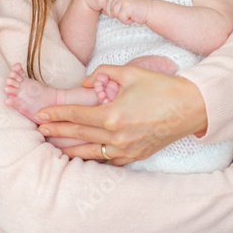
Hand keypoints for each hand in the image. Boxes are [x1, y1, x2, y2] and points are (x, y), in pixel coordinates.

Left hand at [35, 64, 206, 164]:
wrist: (192, 107)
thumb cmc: (162, 87)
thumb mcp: (130, 72)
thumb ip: (102, 73)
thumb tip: (85, 83)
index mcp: (113, 116)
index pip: (76, 115)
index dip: (56, 114)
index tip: (41, 114)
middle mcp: (117, 137)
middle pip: (79, 134)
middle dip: (57, 131)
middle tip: (39, 129)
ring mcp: (127, 150)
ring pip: (91, 152)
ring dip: (70, 148)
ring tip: (54, 145)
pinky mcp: (136, 156)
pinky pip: (109, 160)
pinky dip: (94, 157)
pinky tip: (84, 154)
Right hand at [81, 0, 130, 11]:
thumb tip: (135, 0)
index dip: (125, 1)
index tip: (121, 6)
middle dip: (119, 6)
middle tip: (115, 11)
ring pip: (116, 4)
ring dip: (112, 10)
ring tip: (108, 10)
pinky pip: (108, 7)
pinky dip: (107, 11)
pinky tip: (102, 10)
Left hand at [103, 0, 152, 24]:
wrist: (152, 11)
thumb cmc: (140, 8)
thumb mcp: (128, 3)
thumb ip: (119, 4)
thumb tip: (106, 12)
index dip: (110, 8)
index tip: (113, 14)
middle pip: (111, 7)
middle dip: (117, 14)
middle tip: (127, 15)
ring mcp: (124, 0)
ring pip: (115, 13)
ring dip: (123, 18)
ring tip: (131, 16)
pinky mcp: (127, 7)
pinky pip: (121, 18)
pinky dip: (127, 21)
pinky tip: (133, 18)